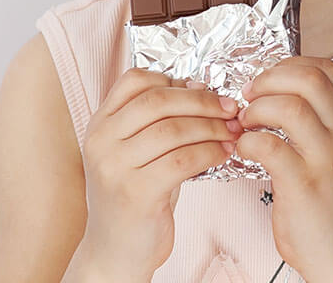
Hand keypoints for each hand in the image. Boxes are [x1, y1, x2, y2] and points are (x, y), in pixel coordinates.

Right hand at [78, 68, 242, 277]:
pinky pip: (181, 160)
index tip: (203, 88)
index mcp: (99, 124)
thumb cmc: (133, 199)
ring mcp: (114, 167)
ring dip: (211, 127)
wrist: (114, 254)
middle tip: (230, 108)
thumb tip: (198, 89)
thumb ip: (155, 122)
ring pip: (172, 129)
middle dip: (201, 101)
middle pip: (157, 101)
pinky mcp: (135, 193)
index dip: (173, 78)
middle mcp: (101, 141)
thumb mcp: (134, 152)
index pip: (134, 80)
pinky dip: (209, 153)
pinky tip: (224, 153)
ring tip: (232, 132)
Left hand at [234, 56, 332, 277]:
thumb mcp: (326, 147)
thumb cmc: (322, 195)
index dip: (289, 65)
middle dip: (269, 80)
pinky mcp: (304, 185)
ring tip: (245, 125)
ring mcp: (324, 159)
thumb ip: (310, 116)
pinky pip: (271, 147)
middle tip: (248, 97)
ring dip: (257, 110)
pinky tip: (243, 150)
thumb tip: (268, 86)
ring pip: (291, 109)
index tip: (265, 82)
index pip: (325, 69)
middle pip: (309, 80)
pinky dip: (248, 142)